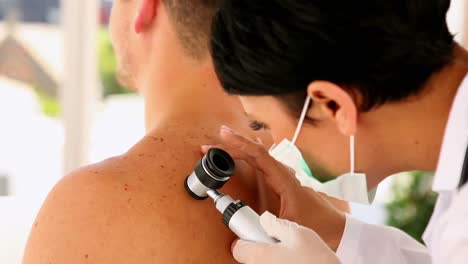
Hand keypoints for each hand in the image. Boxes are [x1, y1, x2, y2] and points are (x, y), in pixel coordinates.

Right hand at [201, 126, 345, 250]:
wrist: (336, 228)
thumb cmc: (318, 225)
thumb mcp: (291, 228)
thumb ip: (268, 227)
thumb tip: (245, 229)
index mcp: (285, 180)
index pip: (259, 156)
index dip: (240, 144)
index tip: (224, 135)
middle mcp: (284, 174)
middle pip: (255, 153)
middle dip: (233, 145)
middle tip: (212, 144)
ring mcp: (284, 177)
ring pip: (259, 157)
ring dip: (240, 150)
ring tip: (223, 144)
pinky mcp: (283, 183)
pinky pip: (263, 164)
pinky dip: (249, 157)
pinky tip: (244, 154)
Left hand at [233, 211, 340, 263]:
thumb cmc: (316, 261)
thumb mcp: (298, 233)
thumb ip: (276, 224)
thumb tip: (264, 219)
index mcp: (260, 256)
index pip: (238, 248)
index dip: (245, 237)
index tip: (253, 231)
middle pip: (249, 258)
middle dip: (260, 247)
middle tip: (275, 241)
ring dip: (271, 257)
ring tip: (289, 253)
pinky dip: (280, 263)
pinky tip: (295, 261)